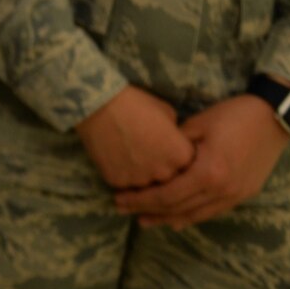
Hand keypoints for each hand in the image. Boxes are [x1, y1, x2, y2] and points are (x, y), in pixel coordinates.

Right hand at [74, 84, 194, 188]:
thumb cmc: (136, 103)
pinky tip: (117, 159)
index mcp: (181, 156)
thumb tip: (174, 141)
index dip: (178, 159)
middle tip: (149, 155)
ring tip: (131, 157)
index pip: (189, 167)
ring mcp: (141, 180)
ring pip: (146, 185)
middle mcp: (164, 172)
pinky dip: (123, 175)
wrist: (100, 104)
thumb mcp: (167, 112)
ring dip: (143, 176)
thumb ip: (176, 134)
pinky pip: (125, 184)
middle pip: (169, 180)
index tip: (169, 151)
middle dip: (162, 170)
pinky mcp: (118, 182)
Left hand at [113, 93, 288, 227]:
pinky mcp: (244, 194)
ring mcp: (235, 195)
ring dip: (169, 218)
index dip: (141, 200)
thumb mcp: (197, 124)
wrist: (273, 118)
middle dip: (149, 211)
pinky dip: (192, 217)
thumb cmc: (232, 115)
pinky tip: (177, 220)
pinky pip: (213, 212)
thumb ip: (175, 146)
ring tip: (145, 220)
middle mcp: (222, 190)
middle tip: (123, 210)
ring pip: (196, 214)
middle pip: (178, 208)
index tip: (118, 199)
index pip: (167, 195)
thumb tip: (154, 159)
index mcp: (208, 172)